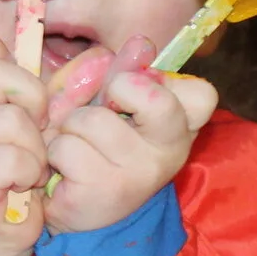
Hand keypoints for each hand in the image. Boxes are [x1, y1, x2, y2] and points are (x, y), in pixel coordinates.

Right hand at [0, 30, 46, 255]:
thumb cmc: (18, 168)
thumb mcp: (21, 117)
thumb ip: (20, 82)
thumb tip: (44, 36)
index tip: (18, 90)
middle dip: (32, 99)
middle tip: (37, 128)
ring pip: (10, 119)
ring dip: (36, 146)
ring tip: (30, 164)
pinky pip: (13, 159)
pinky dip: (29, 172)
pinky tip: (22, 184)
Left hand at [44, 59, 215, 233]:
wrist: (76, 212)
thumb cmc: (94, 147)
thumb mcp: (107, 102)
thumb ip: (116, 69)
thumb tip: (140, 43)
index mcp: (180, 126)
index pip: (201, 94)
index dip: (158, 83)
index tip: (131, 96)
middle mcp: (170, 151)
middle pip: (152, 98)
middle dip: (115, 92)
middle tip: (105, 112)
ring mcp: (140, 174)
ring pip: (90, 120)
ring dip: (70, 129)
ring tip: (76, 148)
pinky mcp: (105, 192)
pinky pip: (65, 148)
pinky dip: (55, 153)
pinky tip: (65, 171)